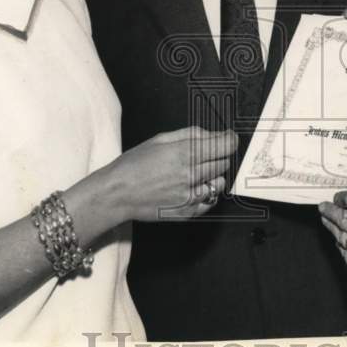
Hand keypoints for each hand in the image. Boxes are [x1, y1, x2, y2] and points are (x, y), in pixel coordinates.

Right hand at [107, 127, 237, 221]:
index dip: (230, 140)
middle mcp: (190, 175)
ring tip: (196, 172)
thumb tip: (213, 133)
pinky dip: (206, 193)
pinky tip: (192, 187)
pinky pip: (210, 202)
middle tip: (206, 154)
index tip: (229, 138)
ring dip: (214, 176)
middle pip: (224, 163)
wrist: (116, 194)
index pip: (225, 146)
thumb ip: (191, 134)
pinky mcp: (187, 213)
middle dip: (219, 156)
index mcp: (184, 154)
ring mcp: (190, 196)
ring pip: (219, 183)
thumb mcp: (160, 139)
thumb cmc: (134, 165)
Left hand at [319, 189, 346, 311]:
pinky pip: (344, 255)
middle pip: (341, 218)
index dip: (342, 197)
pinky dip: (344, 249)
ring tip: (328, 222)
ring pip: (340, 237)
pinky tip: (346, 244)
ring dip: (334, 229)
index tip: (337, 198)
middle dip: (330, 211)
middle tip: (323, 207)